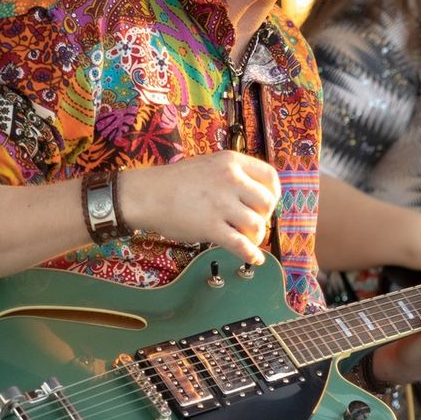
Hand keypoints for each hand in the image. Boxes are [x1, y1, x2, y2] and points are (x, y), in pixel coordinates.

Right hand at [117, 153, 282, 265]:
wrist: (147, 194)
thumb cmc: (176, 182)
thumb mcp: (210, 164)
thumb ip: (233, 176)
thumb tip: (257, 197)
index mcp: (231, 161)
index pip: (270, 176)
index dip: (273, 193)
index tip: (266, 204)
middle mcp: (230, 180)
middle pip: (267, 203)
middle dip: (264, 216)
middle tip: (252, 222)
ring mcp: (220, 204)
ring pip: (256, 225)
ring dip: (255, 236)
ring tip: (246, 238)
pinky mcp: (211, 227)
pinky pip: (241, 245)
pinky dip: (251, 254)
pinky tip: (255, 258)